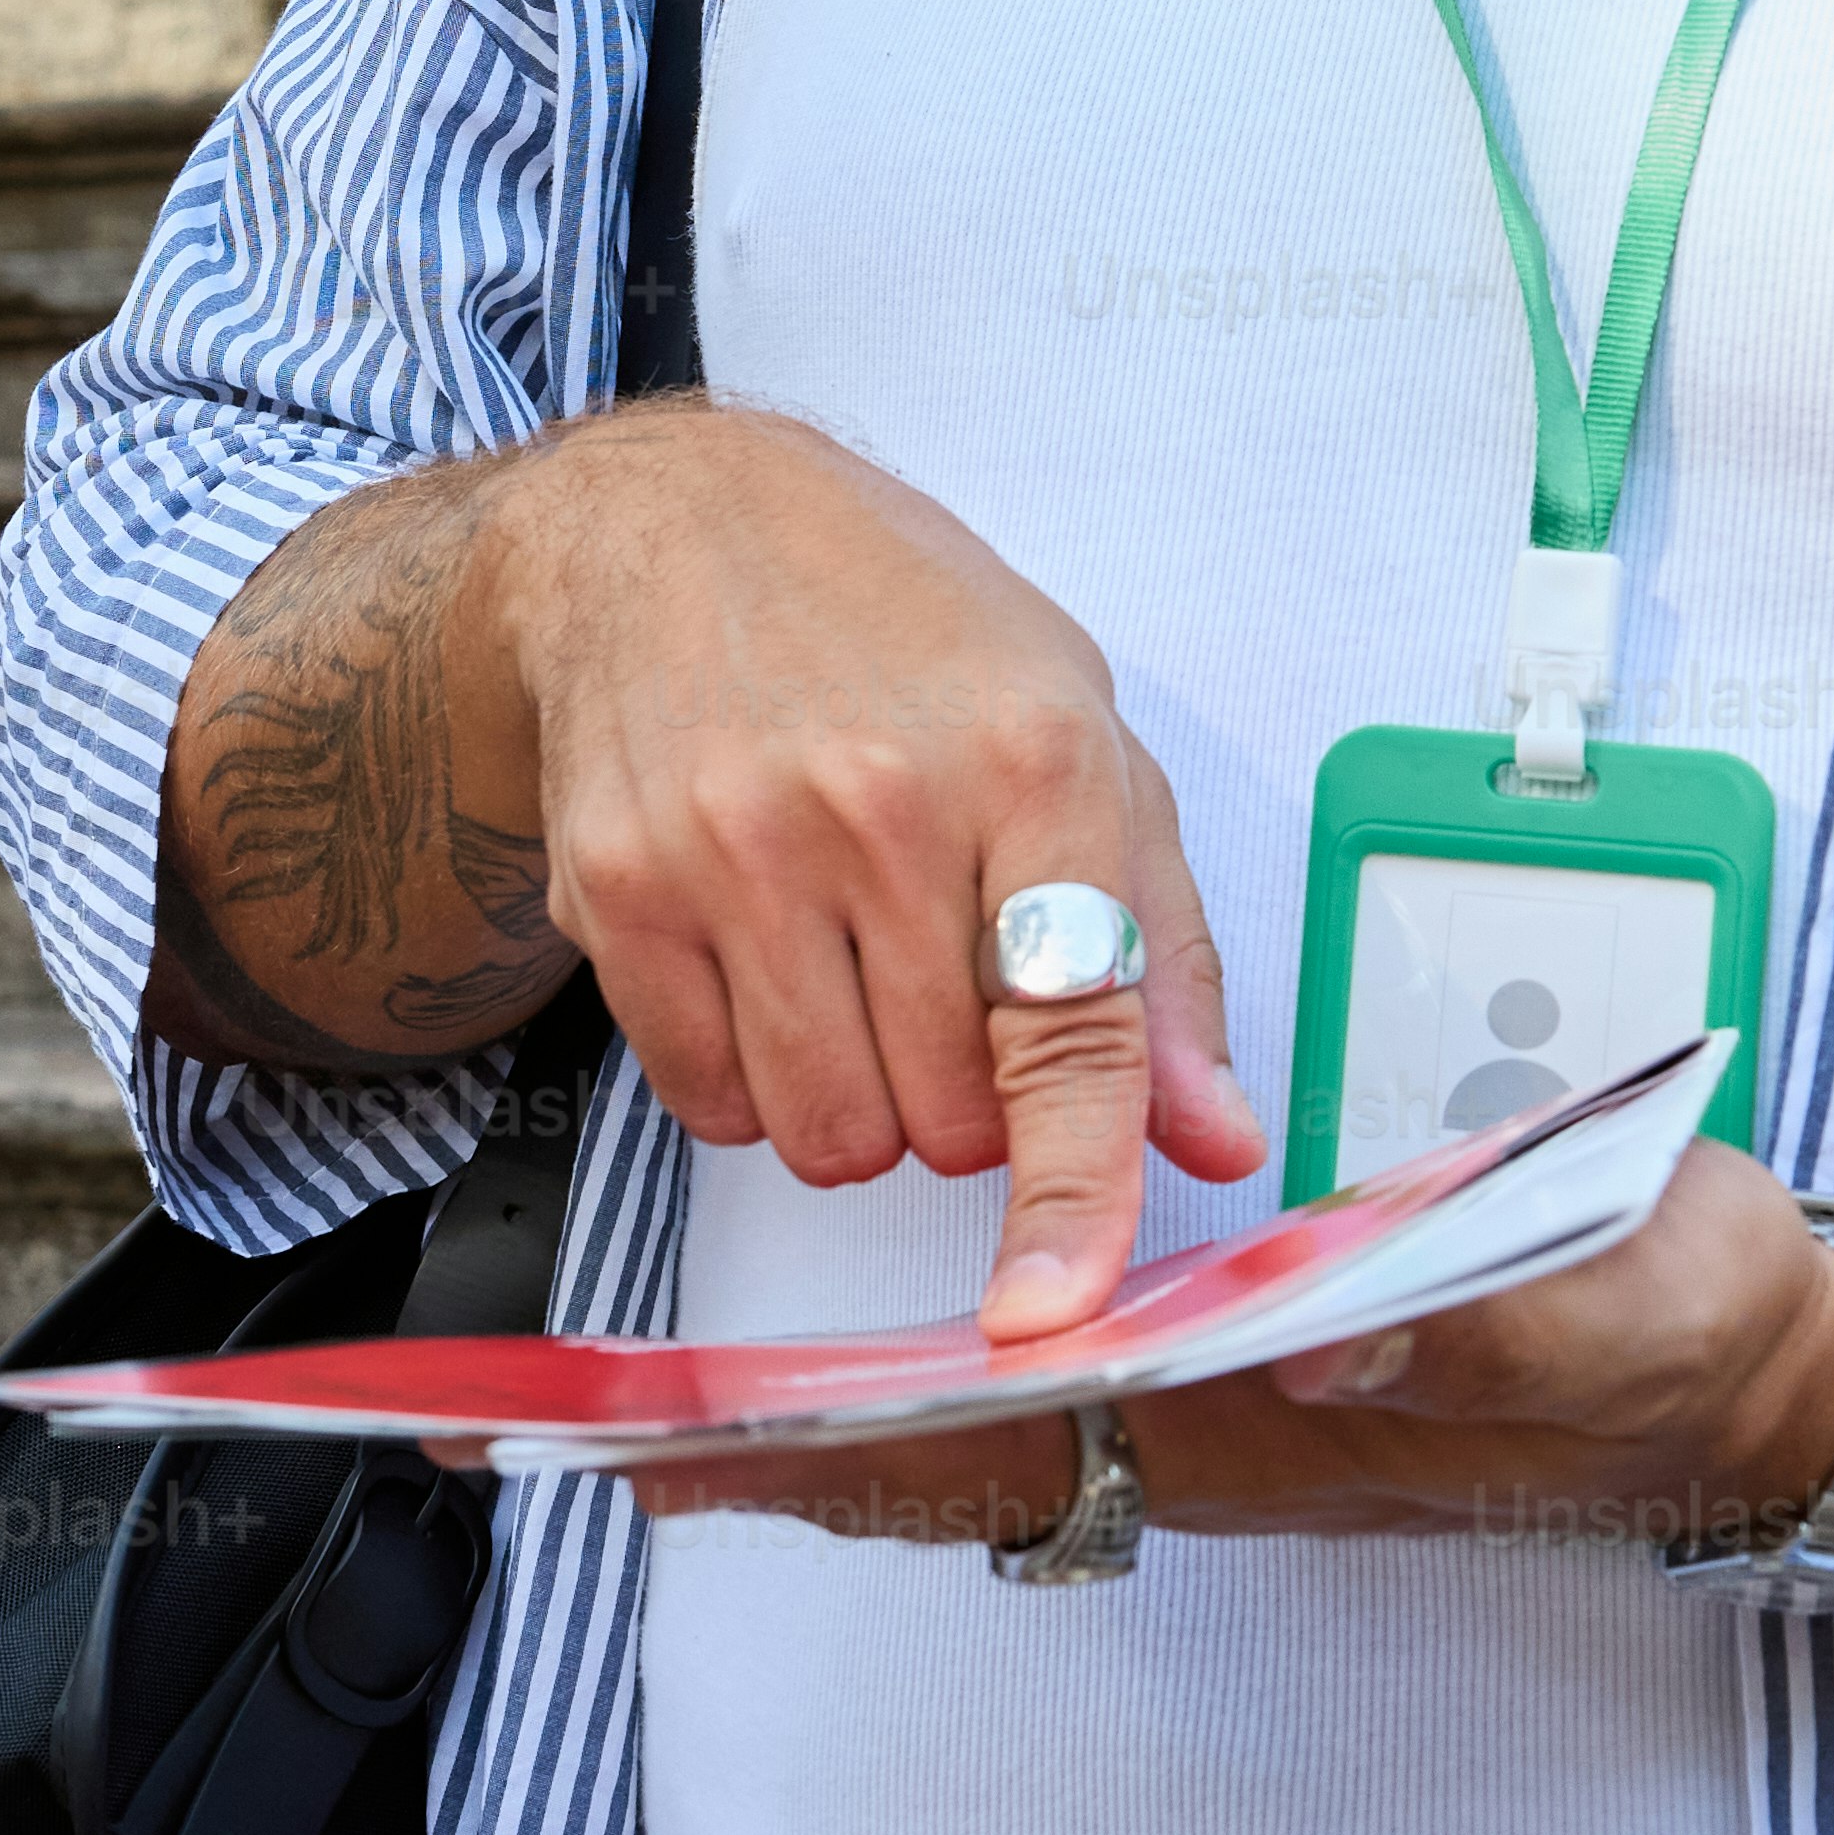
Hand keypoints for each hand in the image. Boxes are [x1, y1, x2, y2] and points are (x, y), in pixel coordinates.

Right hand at [491, 405, 1276, 1330]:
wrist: (671, 524)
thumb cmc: (896, 625)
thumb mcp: (1081, 736)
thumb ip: (1157, 950)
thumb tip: (1213, 1134)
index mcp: (1032, 760)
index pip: (1072, 1031)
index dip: (1074, 1192)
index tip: (1055, 1309)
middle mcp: (880, 803)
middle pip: (951, 1119)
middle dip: (970, 1107)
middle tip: (949, 990)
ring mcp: (735, 847)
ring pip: (827, 1134)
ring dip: (863, 1110)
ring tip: (856, 974)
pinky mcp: (620, 886)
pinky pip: (709, 1104)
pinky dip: (753, 1085)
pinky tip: (764, 968)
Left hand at [632, 1144, 1833, 1554]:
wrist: (1758, 1371)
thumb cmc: (1683, 1324)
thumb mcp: (1612, 1294)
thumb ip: (1481, 1309)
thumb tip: (1318, 1328)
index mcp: (1272, 1419)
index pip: (1011, 1435)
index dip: (838, 1444)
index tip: (681, 1452)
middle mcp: (1217, 1442)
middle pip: (950, 1465)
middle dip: (765, 1461)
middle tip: (580, 1453)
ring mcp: (1221, 1428)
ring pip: (980, 1450)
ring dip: (820, 1441)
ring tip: (655, 1439)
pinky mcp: (1243, 1389)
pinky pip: (1043, 1415)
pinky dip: (922, 1408)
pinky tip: (851, 1403)